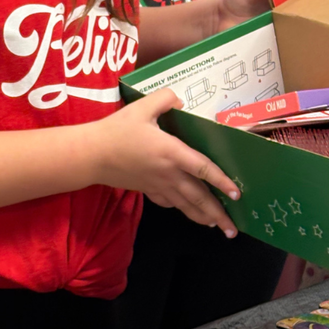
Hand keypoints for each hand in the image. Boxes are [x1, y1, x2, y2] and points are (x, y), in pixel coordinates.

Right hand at [92, 89, 239, 234]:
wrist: (91, 154)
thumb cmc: (116, 130)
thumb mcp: (142, 106)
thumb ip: (165, 99)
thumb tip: (180, 102)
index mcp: (171, 152)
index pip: (203, 169)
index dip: (222, 181)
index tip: (237, 194)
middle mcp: (168, 173)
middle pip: (198, 196)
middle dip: (217, 214)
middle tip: (233, 229)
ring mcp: (157, 185)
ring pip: (185, 204)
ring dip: (203, 217)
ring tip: (218, 226)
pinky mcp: (146, 189)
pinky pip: (168, 202)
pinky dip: (180, 208)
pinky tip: (186, 209)